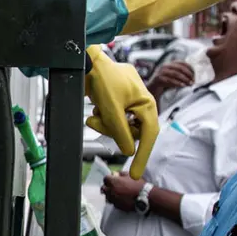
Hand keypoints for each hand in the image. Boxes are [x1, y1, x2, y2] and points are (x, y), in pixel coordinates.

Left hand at [85, 46, 158, 179]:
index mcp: (146, 104)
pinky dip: (103, 117)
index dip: (142, 156)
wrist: (87, 62)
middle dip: (112, 131)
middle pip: (131, 133)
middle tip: (95, 122)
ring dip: (104, 124)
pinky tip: (96, 107)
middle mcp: (141, 104)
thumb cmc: (103, 79)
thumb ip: (121, 132)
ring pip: (120, 127)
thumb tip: (128, 151)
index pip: (148, 136)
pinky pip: (114, 119)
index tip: (136, 174)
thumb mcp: (112, 109)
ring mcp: (130, 103)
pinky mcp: (118, 102)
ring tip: (93, 114)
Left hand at [101, 172, 144, 211]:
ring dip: (110, 194)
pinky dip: (115, 200)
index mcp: (113, 182)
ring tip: (117, 193)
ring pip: (107, 196)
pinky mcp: (117, 206)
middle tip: (113, 186)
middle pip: (103, 188)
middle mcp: (111, 191)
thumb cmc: (138, 184)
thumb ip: (121, 173)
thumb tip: (115, 174)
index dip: (109, 178)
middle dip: (107, 187)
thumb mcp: (130, 175)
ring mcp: (113, 199)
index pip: (105, 179)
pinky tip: (121, 199)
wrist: (144, 197)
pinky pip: (113, 202)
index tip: (113, 179)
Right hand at [147, 61, 195, 96]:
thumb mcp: (174, 78)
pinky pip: (169, 80)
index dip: (190, 68)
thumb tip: (192, 78)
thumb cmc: (164, 84)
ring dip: (184, 79)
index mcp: (170, 64)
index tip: (195, 74)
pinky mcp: (158, 78)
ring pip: (175, 73)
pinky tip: (182, 86)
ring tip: (189, 84)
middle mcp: (165, 66)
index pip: (182, 63)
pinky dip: (177, 83)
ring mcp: (161, 72)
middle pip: (179, 68)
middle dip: (188, 74)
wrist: (152, 90)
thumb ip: (181, 75)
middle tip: (193, 80)